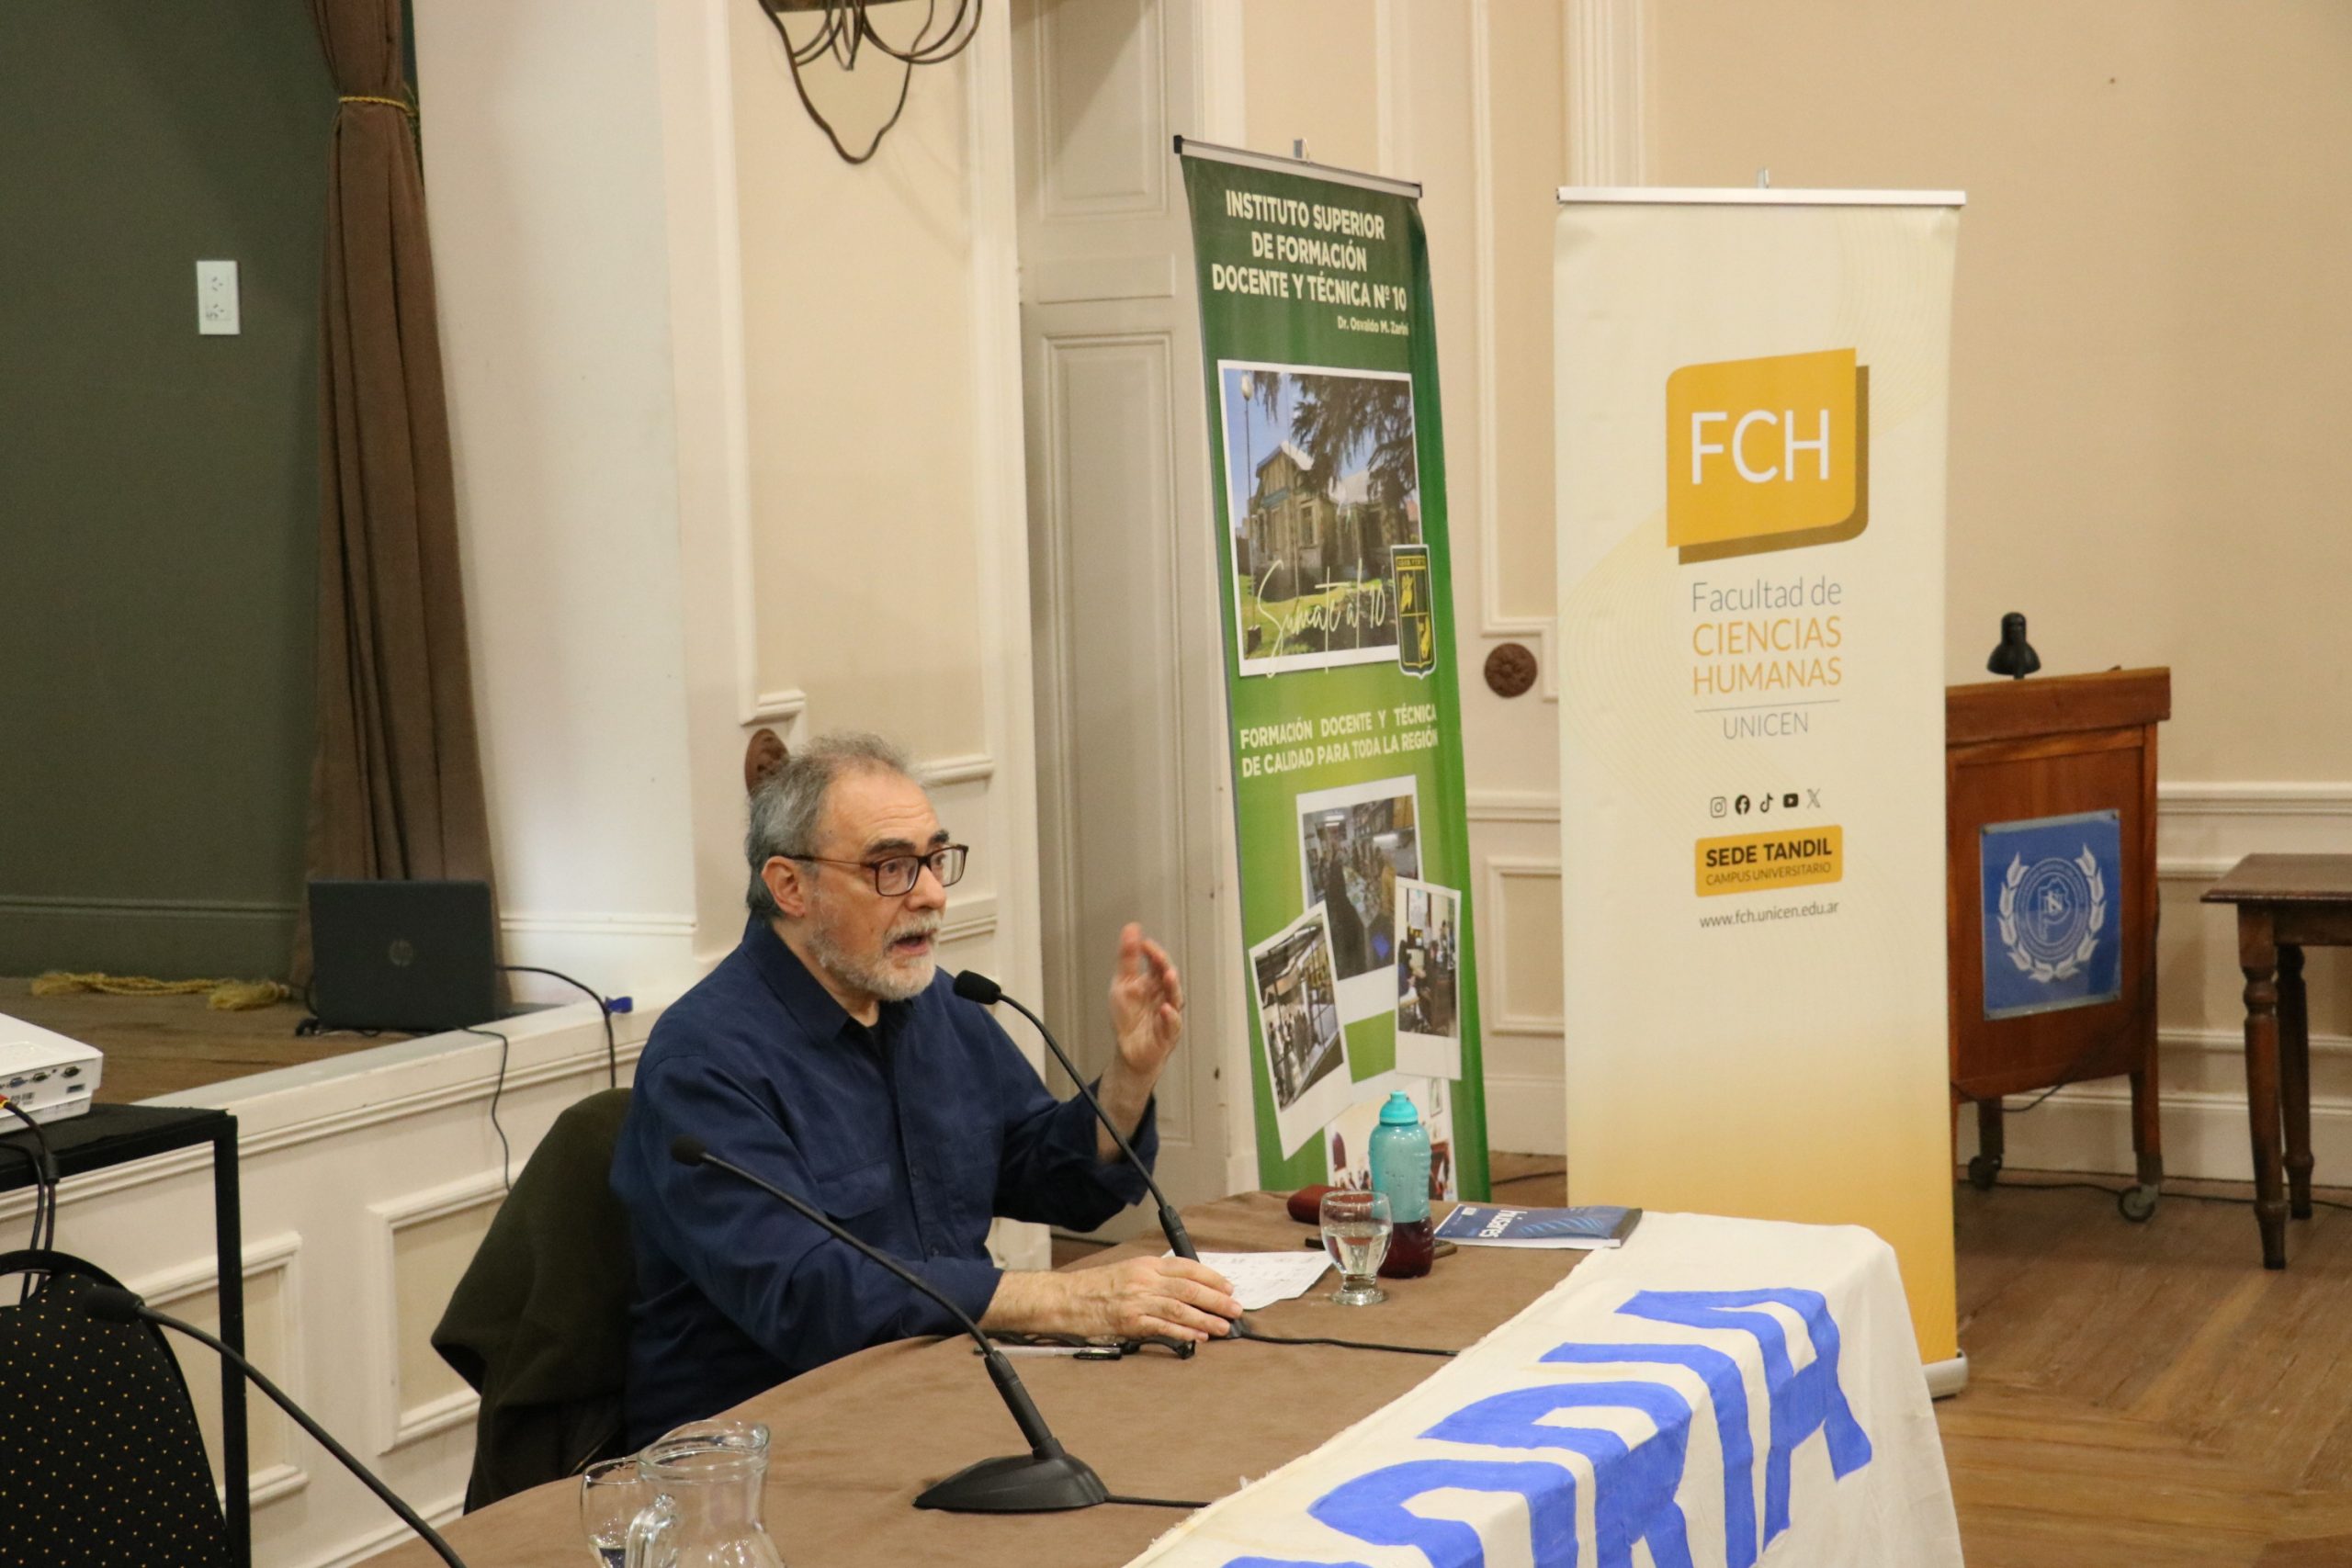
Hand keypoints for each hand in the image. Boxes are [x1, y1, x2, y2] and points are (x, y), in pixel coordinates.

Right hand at [983, 1256, 1240, 1343]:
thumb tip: (1184, 1291)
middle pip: (1190, 1288)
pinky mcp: (1130, 1322)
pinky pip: (1163, 1327)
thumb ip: (1154, 1279)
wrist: (1064, 1298)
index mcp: (1145, 1264)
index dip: (1212, 1277)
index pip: (1187, 1267)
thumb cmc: (1094, 1287)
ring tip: (1224, 1327)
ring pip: (1181, 1308)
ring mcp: (1137, 1301)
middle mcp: (1144, 1279)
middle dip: (1217, 1299)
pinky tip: (1198, 1337)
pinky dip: (1184, 1332)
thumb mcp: (1127, 1272)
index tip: (1228, 1286)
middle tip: (1236, 1308)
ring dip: (1207, 1318)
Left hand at [1107, 923, 1182, 1084]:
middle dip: (1164, 966)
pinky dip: (1169, 1016)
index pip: (1156, 963)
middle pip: (1167, 977)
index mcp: (1152, 983)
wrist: (1129, 1050)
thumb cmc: (1129, 1018)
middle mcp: (1163, 995)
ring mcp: (1168, 1014)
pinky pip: (1172, 1024)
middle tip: (1159, 957)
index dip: (1152, 953)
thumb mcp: (1122, 985)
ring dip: (1171, 986)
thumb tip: (1131, 929)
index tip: (1144, 943)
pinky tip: (1165, 1009)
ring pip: (1174, 997)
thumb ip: (1127, 958)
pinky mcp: (1168, 1033)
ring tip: (1168, 975)